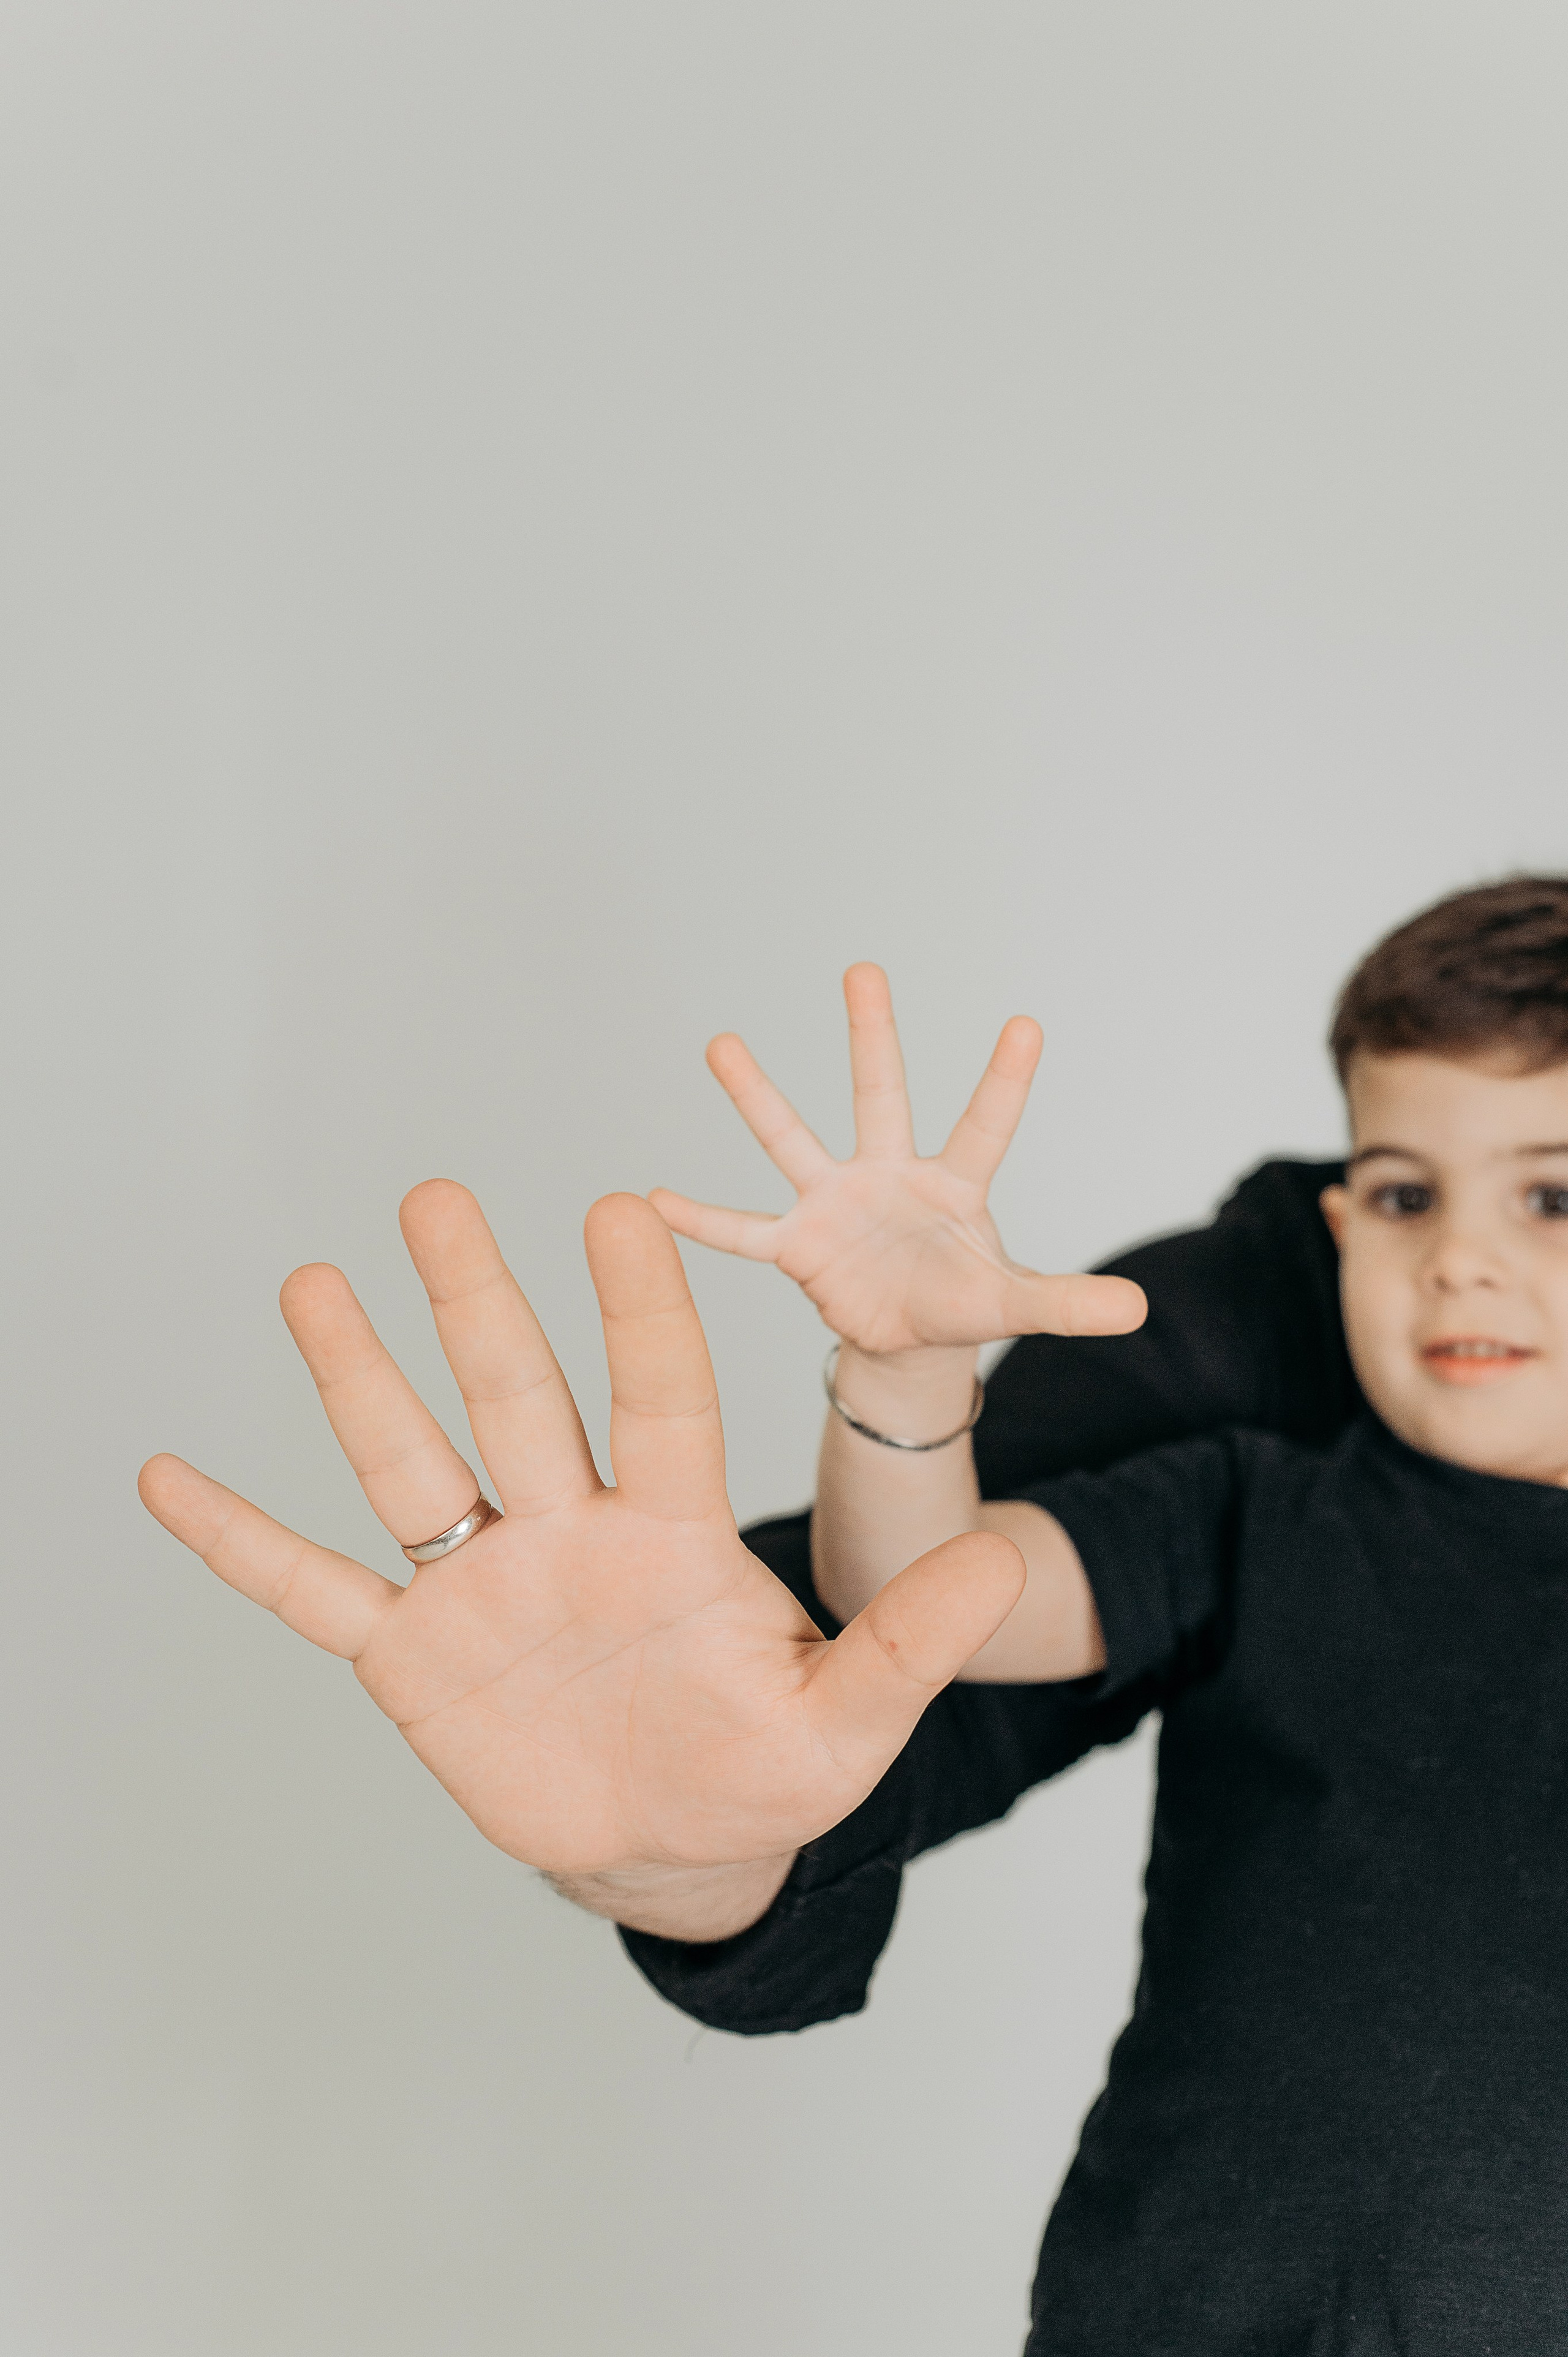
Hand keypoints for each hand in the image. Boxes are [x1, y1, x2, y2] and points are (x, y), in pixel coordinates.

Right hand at [138, 1186, 1024, 1930]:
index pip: (660, 1397)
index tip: (623, 1208)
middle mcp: (570, 1529)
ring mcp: (484, 1585)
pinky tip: (170, 1479)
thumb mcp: (853, 1720)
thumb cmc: (770, 1771)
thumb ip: (914, 1639)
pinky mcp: (415, 1656)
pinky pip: (314, 1590)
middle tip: (440, 1195)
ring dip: (360, 1380)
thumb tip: (1003, 1563)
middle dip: (480, 1300)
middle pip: (520, 1396)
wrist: (685, 1847)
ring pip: (415, 1463)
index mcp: (677, 1532)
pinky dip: (243, 1544)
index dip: (643, 1308)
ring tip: (314, 1281)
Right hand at [650, 965, 1145, 1357]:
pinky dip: (702, 1221)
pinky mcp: (799, 1247)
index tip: (1027, 1023)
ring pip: (793, 1139)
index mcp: (954, 1186)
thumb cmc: (960, 1302)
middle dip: (872, 1034)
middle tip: (864, 969)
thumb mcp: (1017, 1304)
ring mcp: (837, 1203)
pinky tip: (654, 1199)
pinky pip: (744, 1230)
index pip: (986, 1125)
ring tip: (721, 1042)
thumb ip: (1069, 1302)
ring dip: (758, 1095)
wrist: (906, 1341)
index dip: (1005, 1080)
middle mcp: (890, 1175)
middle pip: (883, 1095)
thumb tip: (1141, 1308)